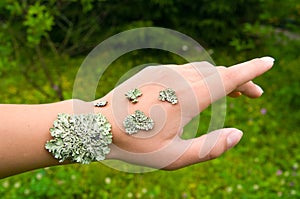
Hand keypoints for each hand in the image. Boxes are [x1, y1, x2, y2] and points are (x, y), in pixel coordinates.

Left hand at [97, 57, 273, 169]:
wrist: (99, 126)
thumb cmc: (135, 145)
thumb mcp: (174, 157)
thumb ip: (209, 148)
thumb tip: (238, 134)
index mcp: (188, 97)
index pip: (229, 77)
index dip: (252, 70)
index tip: (269, 63)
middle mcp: (178, 78)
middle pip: (219, 73)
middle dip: (240, 80)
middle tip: (253, 94)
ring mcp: (165, 72)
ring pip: (203, 69)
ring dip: (221, 78)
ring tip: (233, 92)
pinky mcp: (154, 71)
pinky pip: (186, 69)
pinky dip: (202, 76)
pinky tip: (201, 88)